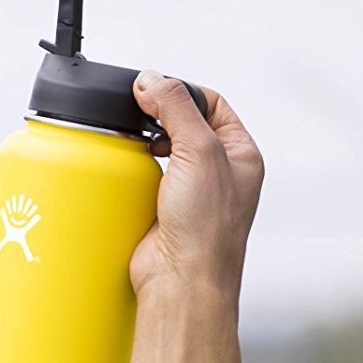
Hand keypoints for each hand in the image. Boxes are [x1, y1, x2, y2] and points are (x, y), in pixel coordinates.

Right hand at [118, 76, 261, 362]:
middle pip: (184, 125)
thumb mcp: (198, 150)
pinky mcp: (162, 213)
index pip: (212, 104)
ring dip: (143, 143)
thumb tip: (151, 79)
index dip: (183, 92)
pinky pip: (144, 181)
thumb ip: (175, 108)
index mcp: (240, 154)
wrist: (182, 282)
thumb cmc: (206, 226)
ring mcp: (190, 194)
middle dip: (159, 116)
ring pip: (162, 152)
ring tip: (128, 139)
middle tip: (136, 113)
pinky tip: (122, 168)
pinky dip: (131, 172)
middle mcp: (219, 173)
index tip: (153, 90)